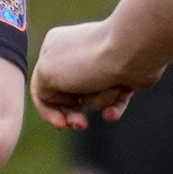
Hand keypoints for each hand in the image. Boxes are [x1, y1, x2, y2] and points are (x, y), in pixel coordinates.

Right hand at [32, 20, 148, 129]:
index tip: (60, 124)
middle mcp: (74, 56)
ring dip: (99, 100)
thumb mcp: (47, 74)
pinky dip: (113, 108)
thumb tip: (58, 102)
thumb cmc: (87, 61)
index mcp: (53, 49)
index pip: (42, 88)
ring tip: (109, 88)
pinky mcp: (120, 76)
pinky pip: (112, 102)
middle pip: (67, 98)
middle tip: (81, 124)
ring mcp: (98, 66)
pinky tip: (113, 111)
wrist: (132, 52)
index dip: (48, 111)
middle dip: (74, 114)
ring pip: (91, 100)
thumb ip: (40, 90)